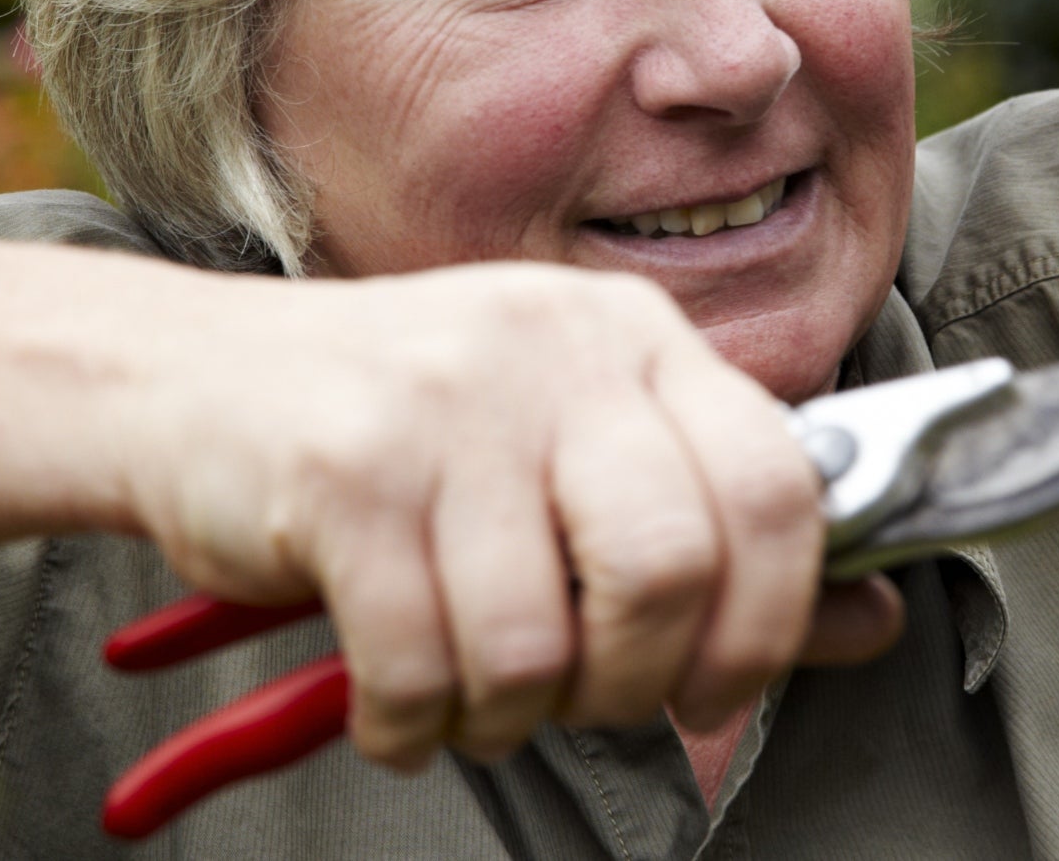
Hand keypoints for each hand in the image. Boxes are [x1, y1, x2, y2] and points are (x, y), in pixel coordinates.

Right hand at [105, 261, 903, 769]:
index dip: (772, 623)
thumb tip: (878, 617)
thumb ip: (716, 533)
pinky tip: (392, 697)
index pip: (778, 485)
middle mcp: (552, 348)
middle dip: (637, 681)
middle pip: (672, 566)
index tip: (714, 685)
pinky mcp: (344, 471)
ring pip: (535, 643)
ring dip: (503, 717)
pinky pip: (420, 666)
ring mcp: (447, 403)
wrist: (179, 383)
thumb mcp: (566, 454)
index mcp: (630, 335)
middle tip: (581, 698)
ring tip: (465, 695)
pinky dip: (410, 723)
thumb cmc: (399, 439)